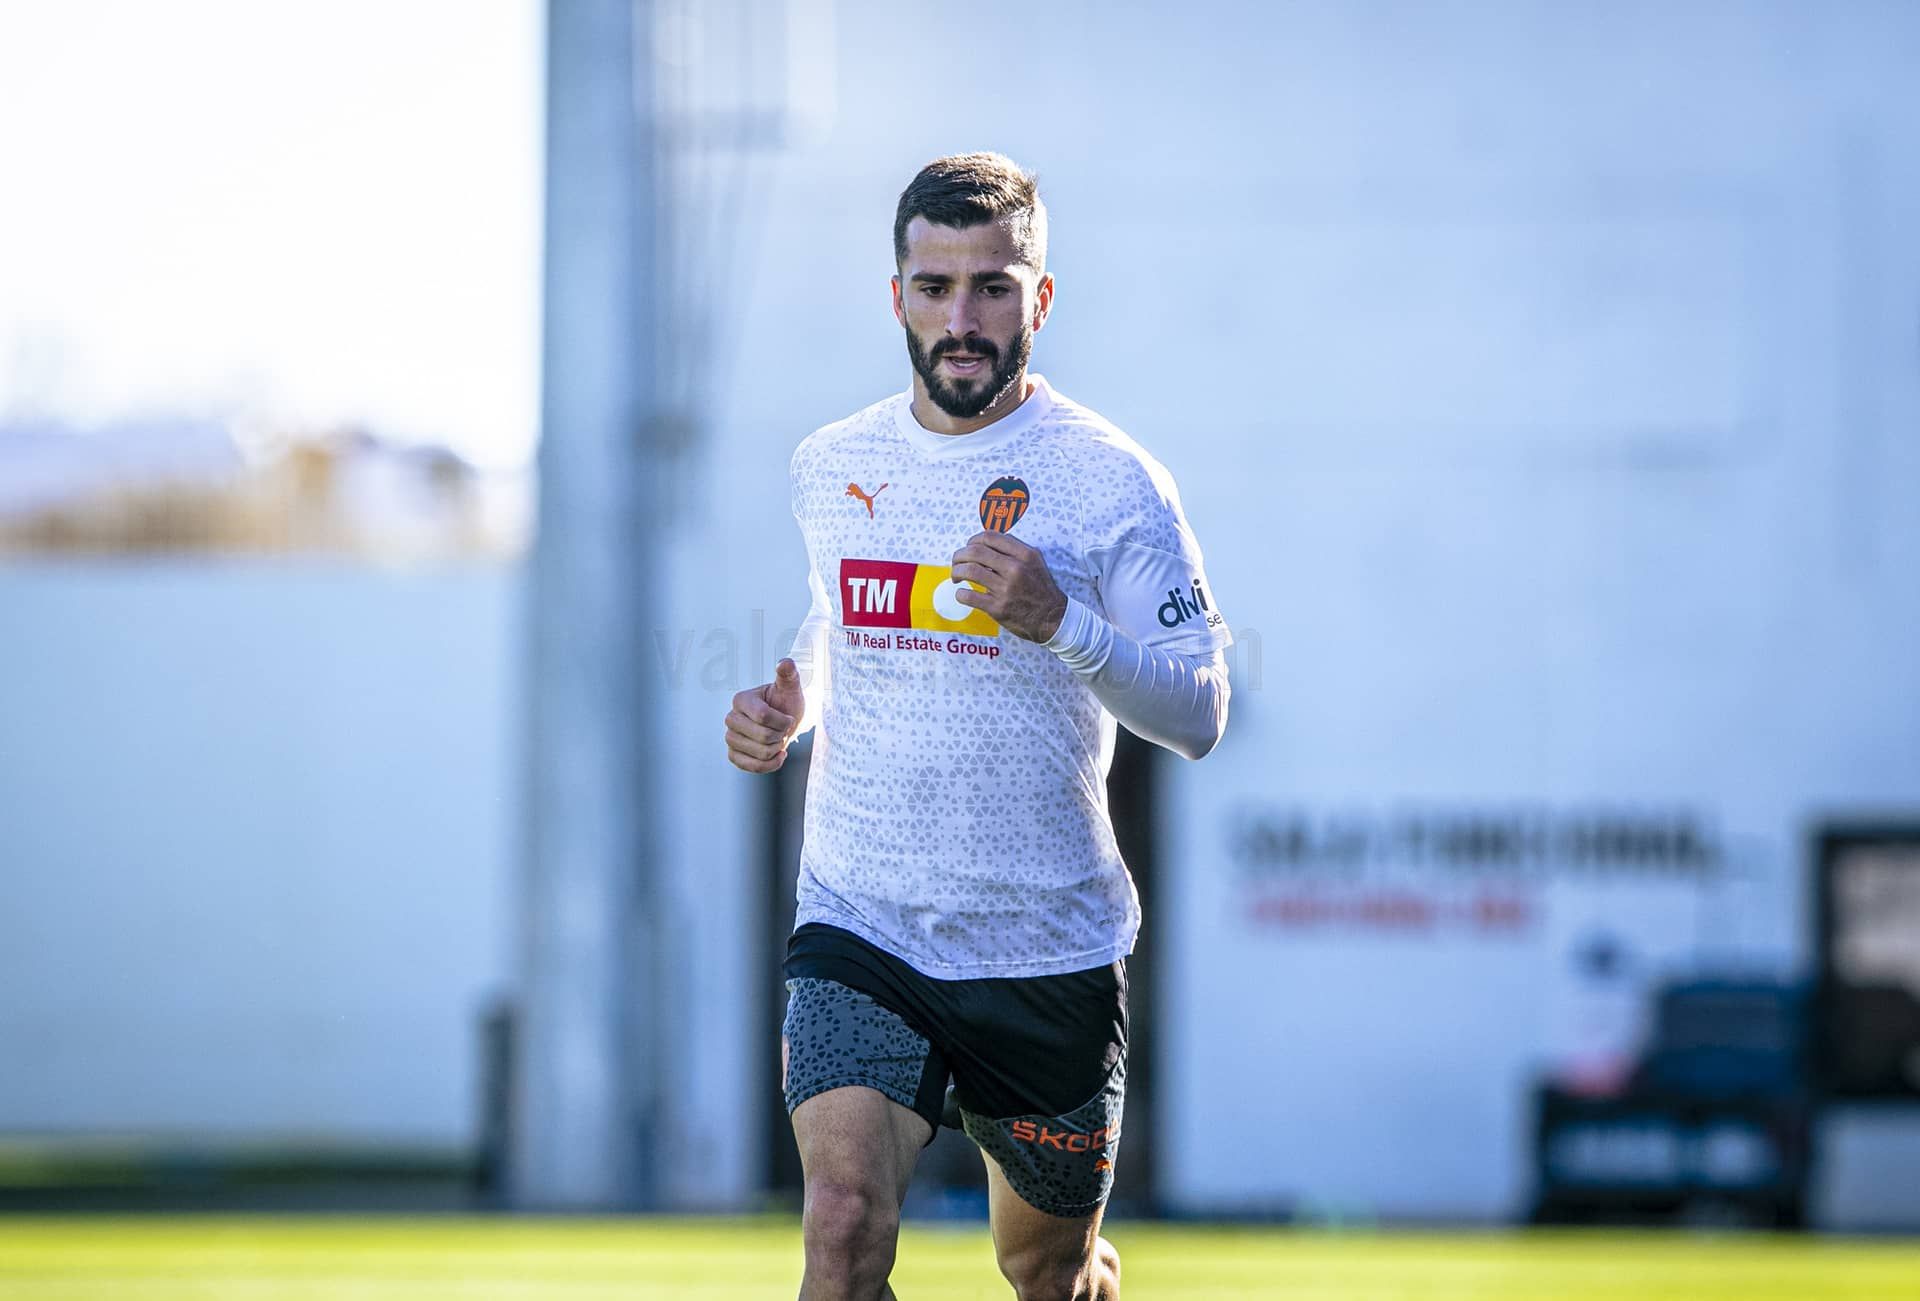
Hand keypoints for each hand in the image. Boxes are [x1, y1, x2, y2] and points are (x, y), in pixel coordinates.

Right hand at [725, 658, 804, 772]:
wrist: (785, 721)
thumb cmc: (786, 702)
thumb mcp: (790, 688)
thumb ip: (789, 675)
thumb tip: (785, 663)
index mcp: (741, 699)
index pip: (763, 716)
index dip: (782, 721)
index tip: (788, 718)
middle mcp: (731, 718)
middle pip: (762, 736)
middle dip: (780, 735)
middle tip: (783, 730)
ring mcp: (730, 738)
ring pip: (760, 753)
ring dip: (777, 749)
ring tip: (778, 740)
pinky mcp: (734, 755)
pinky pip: (752, 767)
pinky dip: (770, 764)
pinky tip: (777, 755)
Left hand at [949, 530, 1066, 642]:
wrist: (1053, 618)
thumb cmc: (1041, 588)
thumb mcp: (1035, 561)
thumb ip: (1014, 549)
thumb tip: (986, 542)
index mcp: (1024, 554)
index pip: (989, 537)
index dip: (973, 540)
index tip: (968, 547)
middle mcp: (1015, 569)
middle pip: (975, 552)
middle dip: (959, 555)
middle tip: (956, 562)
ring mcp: (1006, 589)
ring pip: (970, 571)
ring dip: (956, 572)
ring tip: (956, 577)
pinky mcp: (998, 608)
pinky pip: (970, 596)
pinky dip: (960, 593)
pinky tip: (962, 593)